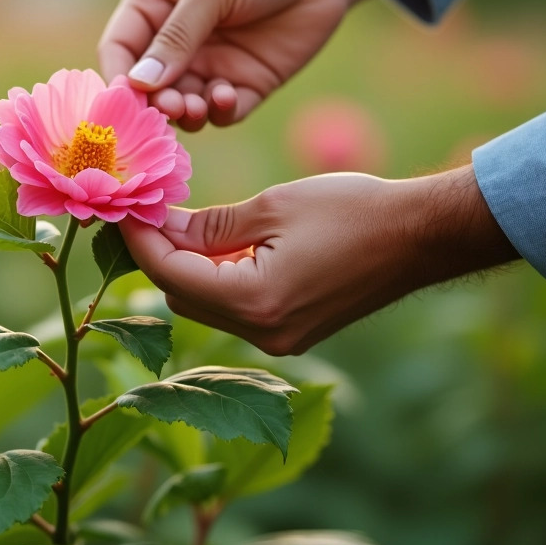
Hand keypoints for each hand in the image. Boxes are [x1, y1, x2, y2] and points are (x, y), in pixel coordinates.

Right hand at [98, 0, 412, 130]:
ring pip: (183, 106)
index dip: (119, 76)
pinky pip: (222, 112)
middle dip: (155, 103)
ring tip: (196, 106)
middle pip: (149, 87)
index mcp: (154, 4)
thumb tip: (140, 84)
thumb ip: (177, 34)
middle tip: (171, 106)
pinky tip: (228, 97)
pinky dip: (220, 112)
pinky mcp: (244, 84)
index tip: (126, 99)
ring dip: (185, 113)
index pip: (120, 49)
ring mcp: (210, 65)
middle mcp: (175, 41)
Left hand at [119, 167, 518, 354]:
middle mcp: (263, 333)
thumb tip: (159, 223)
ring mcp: (279, 339)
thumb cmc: (353, 211)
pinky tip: (217, 242)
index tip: (123, 205)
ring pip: (205, 305)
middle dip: (158, 253)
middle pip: (181, 296)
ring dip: (186, 266)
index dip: (140, 239)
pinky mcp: (292, 332)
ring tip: (180, 219)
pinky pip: (234, 308)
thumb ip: (209, 225)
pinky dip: (217, 277)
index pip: (170, 275)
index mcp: (255, 302)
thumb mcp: (272, 207)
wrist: (422, 237)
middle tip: (148, 208)